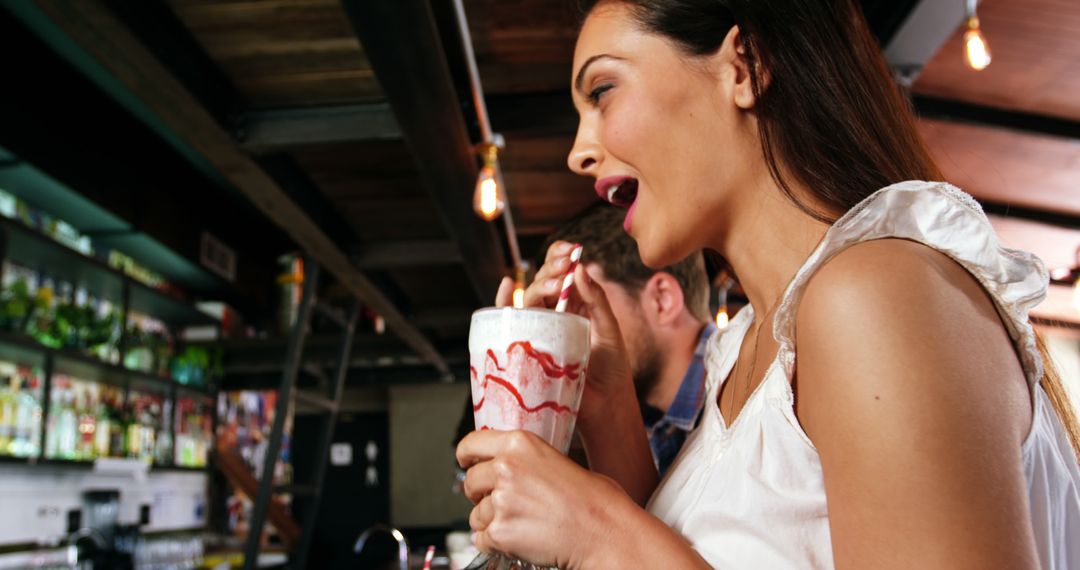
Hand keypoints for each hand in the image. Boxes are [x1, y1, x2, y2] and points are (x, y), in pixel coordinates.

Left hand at [457, 429, 631, 567]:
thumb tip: (509, 467)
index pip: (472, 444)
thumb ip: (527, 460)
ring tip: (522, 524)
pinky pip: (481, 540)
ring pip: (475, 514)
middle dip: (481, 494)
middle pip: (470, 481)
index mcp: (520, 444)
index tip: (466, 462)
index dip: (467, 456)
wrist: (605, 533)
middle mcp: (507, 468)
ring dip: (492, 522)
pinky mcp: (500, 532)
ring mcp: (501, 501)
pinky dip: (496, 543)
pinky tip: (520, 539)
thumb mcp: (559, 461)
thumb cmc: (595, 501)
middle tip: (501, 503)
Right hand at [494, 241, 634, 432]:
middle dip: (551, 269)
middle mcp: (555, 314)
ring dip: (538, 285)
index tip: (571, 250)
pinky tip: (508, 286)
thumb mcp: (610, 330)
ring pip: (529, 298)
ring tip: (556, 284)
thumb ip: (597, 300)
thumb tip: (580, 269)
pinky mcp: (528, 346)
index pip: (562, 273)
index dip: (561, 257)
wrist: (605, 406)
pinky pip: (510, 321)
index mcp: (576, 304)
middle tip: (565, 267)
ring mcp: (540, 330)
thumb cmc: (612, 370)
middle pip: (543, 282)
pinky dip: (503, 301)